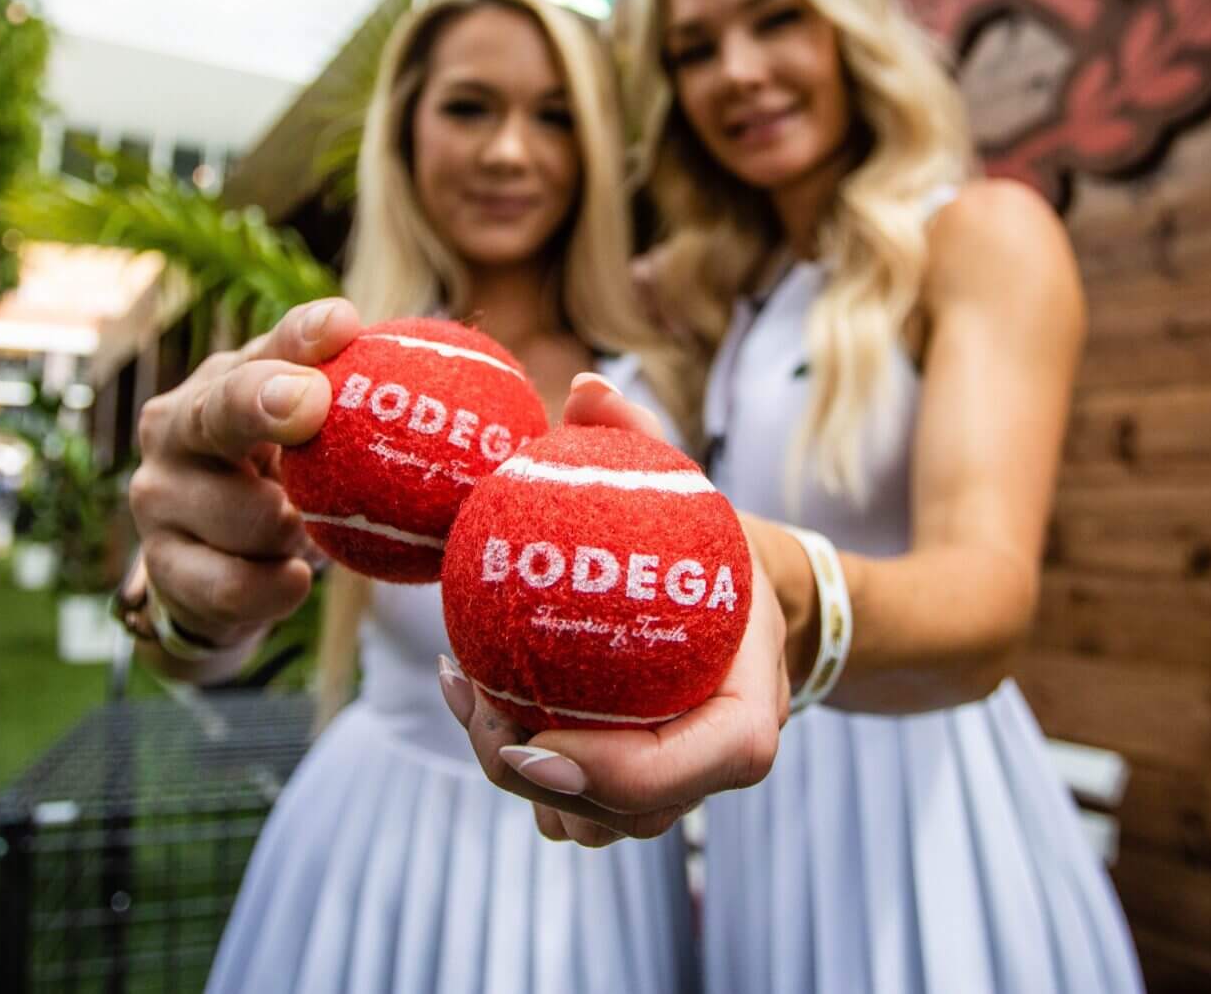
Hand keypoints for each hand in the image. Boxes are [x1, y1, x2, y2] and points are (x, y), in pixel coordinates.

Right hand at [127, 298, 360, 650]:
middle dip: (263, 401)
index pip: (270, 347)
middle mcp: (178, 426)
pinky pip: (230, 584)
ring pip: (245, 515)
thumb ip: (369, 417)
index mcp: (227, 380)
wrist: (219, 579)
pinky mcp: (159, 565)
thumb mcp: (321, 444)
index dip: (303, 337)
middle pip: (222, 410)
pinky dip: (270, 587)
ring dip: (289, 531)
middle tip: (311, 403)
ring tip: (303, 532)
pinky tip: (294, 581)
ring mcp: (159, 495)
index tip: (345, 324)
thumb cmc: (288, 487)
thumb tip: (474, 402)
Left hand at [440, 372, 790, 846]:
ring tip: (463, 685)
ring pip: (586, 822)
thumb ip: (643, 441)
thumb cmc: (712, 542)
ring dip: (513, 769)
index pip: (693, 765)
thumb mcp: (691, 489)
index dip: (613, 771)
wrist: (742, 598)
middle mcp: (711, 766)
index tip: (532, 738)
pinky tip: (467, 689)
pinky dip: (516, 766)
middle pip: (625, 812)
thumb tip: (588, 388)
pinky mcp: (629, 794)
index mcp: (747, 711)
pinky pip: (567, 809)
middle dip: (533, 772)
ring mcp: (670, 791)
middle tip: (473, 695)